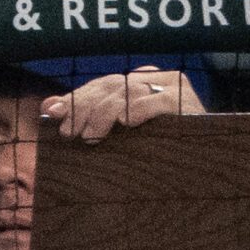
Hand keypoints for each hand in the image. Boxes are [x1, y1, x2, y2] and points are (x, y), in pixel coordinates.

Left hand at [42, 66, 205, 142]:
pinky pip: (157, 102)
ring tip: (90, 137)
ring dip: (104, 114)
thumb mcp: (118, 132)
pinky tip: (125, 123)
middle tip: (68, 132)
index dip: (76, 97)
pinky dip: (139, 110)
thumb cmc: (156, 151)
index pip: (104, 84)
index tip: (54, 112)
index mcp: (143, 81)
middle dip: (84, 107)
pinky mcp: (186, 103)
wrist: (201, 171)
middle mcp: (158, 78)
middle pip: (113, 86)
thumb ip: (87, 115)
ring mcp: (174, 88)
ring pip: (129, 93)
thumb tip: (48, 106)